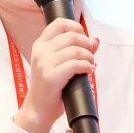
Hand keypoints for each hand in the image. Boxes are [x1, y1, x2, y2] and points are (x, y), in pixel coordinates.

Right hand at [13, 18, 98, 132]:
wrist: (38, 109)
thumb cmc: (50, 87)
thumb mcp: (59, 64)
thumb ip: (75, 50)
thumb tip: (95, 40)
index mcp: (40, 45)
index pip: (59, 23)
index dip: (76, 27)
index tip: (84, 37)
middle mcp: (40, 51)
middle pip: (71, 36)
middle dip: (87, 44)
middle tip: (91, 54)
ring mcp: (44, 63)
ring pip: (75, 50)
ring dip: (89, 57)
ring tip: (90, 64)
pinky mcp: (51, 76)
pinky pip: (76, 64)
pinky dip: (87, 66)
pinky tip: (88, 71)